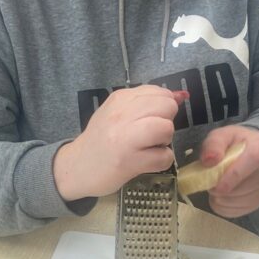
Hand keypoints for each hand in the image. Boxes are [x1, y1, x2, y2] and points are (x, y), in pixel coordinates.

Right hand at [54, 86, 187, 199]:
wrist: (76, 166)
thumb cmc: (101, 139)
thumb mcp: (117, 113)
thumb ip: (146, 103)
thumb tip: (181, 95)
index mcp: (120, 99)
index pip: (159, 92)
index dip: (164, 106)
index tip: (152, 118)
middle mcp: (122, 115)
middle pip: (167, 107)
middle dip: (167, 121)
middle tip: (152, 134)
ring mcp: (125, 139)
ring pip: (167, 129)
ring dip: (165, 141)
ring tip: (150, 146)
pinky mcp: (130, 162)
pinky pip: (164, 157)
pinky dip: (161, 161)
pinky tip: (147, 161)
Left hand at [201, 126, 258, 218]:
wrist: (249, 152)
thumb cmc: (234, 143)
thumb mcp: (222, 135)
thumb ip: (214, 144)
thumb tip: (209, 160)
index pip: (253, 160)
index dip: (234, 176)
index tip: (217, 186)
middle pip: (246, 187)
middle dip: (222, 189)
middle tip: (210, 182)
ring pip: (241, 202)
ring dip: (221, 199)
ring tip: (216, 187)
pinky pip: (238, 211)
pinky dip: (224, 207)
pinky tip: (220, 197)